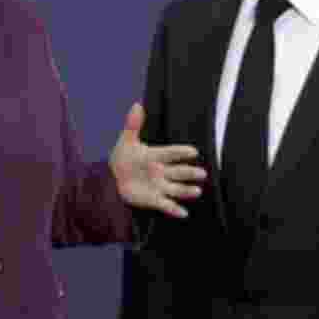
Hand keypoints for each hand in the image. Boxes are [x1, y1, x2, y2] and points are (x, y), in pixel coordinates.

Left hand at [109, 103, 206, 217]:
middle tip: (202, 174)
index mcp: (156, 155)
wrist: (116, 176)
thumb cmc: (125, 156)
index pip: (170, 153)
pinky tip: (183, 213)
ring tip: (197, 191)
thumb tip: (137, 104)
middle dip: (189, 173)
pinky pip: (166, 205)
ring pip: (176, 188)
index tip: (194, 151)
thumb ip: (133, 124)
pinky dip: (175, 210)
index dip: (181, 152)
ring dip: (186, 191)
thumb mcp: (127, 140)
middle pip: (178, 172)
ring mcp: (160, 186)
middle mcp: (162, 171)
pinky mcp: (155, 199)